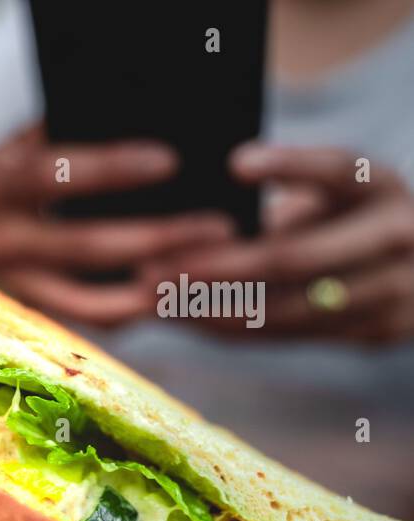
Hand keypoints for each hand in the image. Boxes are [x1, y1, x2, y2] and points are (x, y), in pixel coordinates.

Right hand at [0, 125, 235, 323]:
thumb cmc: (9, 167)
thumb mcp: (26, 139)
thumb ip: (71, 131)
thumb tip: (151, 117)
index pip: (54, 175)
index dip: (110, 169)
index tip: (170, 160)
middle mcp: (1, 242)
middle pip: (84, 247)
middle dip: (157, 238)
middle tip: (219, 227)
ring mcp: (16, 285)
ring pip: (91, 302)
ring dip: (154, 290)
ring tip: (208, 271)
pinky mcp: (36, 312)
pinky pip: (94, 319)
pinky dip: (139, 309)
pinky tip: (179, 291)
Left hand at [142, 144, 413, 341]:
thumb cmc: (348, 214)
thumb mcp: (331, 189)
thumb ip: (285, 190)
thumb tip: (203, 196)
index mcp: (380, 185)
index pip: (335, 170)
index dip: (288, 166)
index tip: (236, 163)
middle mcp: (398, 236)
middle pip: (295, 258)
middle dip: (216, 267)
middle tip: (152, 268)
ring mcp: (396, 292)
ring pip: (286, 311)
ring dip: (210, 309)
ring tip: (153, 299)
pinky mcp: (378, 333)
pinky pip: (287, 337)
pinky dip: (229, 329)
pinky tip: (182, 319)